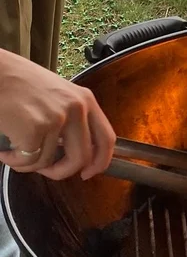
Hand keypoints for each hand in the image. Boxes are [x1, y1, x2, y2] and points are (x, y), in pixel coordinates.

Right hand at [0, 49, 114, 179]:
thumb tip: (73, 152)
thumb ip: (70, 119)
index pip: (106, 138)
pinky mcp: (36, 128)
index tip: (88, 173)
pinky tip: (5, 149)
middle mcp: (77, 108)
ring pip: (49, 162)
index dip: (100, 162)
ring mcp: (58, 118)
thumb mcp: (56, 95)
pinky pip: (29, 161)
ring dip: (28, 164)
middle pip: (81, 158)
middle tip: (44, 170)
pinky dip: (14, 161)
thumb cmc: (17, 83)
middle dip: (60, 172)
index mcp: (85, 99)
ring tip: (13, 149)